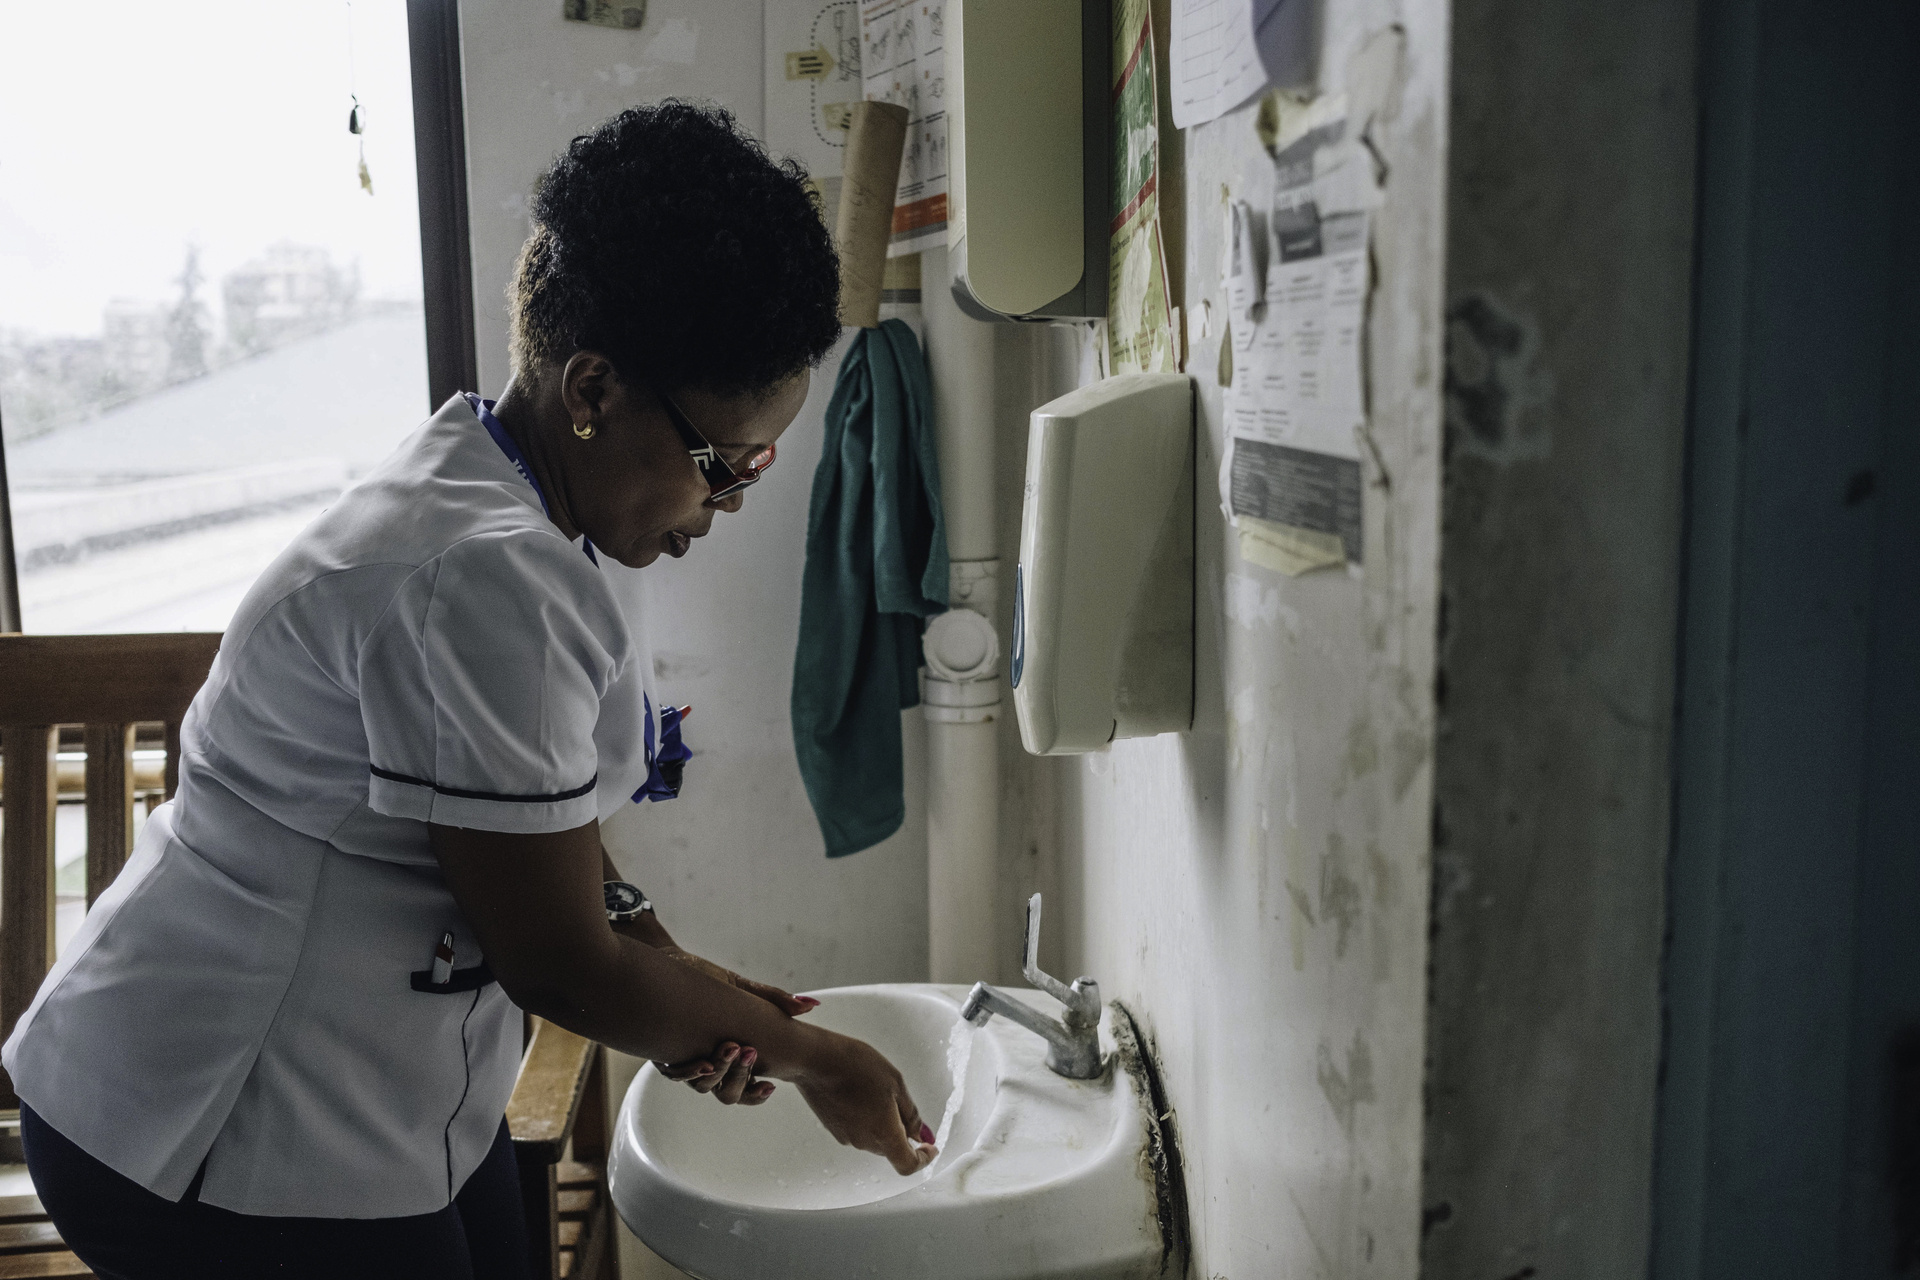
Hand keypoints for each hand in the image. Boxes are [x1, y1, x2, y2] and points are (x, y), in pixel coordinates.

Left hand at [649, 947, 819, 1103]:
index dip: (756, 1095)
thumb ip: (774, 1000)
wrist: (669, 962)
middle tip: (749, 1052)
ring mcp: (685, 1059)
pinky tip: (702, 1062)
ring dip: (718, 1074)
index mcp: (729, 1055)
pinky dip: (689, 1071)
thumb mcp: (743, 990)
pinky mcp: (662, 1051)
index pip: (745, 1089)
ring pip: (702, 1086)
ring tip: (729, 1050)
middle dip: (740, 1078)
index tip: (771, 1086)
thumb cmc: (706, 977)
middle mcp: (708, 1062)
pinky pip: (675, 1072)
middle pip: (726, 1093)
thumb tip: (811, 1005)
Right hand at [790, 1027, 937, 1175]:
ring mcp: (845, 1136)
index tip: (930, 1147)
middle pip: (891, 1148)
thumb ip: (911, 1114)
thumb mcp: (896, 1083)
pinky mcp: (832, 1128)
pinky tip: (859, 1091)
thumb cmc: (856, 1066)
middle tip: (899, 1098)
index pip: (908, 1164)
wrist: (816, 1059)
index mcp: (884, 1134)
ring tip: (875, 1088)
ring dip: (881, 1121)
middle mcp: (864, 1142)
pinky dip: (864, 1116)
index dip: (923, 1159)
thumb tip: (921, 1135)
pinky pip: (857, 1129)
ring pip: (874, 1137)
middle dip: (901, 1130)